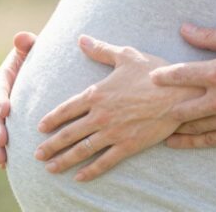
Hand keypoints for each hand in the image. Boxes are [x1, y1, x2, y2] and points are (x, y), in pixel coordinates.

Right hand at [0, 31, 36, 168]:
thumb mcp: (33, 48)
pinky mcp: (6, 125)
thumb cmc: (38, 57)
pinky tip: (5, 165)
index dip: (0, 98)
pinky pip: (0, 139)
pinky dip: (1, 151)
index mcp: (3, 76)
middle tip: (4, 139)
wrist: (42, 73)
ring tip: (3, 156)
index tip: (6, 109)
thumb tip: (21, 37)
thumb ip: (27, 44)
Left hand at [33, 36, 202, 181]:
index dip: (52, 119)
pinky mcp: (128, 145)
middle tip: (36, 155)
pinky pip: (105, 162)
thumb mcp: (126, 56)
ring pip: (82, 150)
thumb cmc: (154, 72)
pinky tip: (79, 178)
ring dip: (63, 160)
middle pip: (68, 133)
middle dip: (50, 145)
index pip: (67, 109)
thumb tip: (82, 39)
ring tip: (50, 168)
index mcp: (97, 93)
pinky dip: (90, 171)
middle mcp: (101, 115)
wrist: (179, 94)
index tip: (40, 128)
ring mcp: (113, 132)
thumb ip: (101, 50)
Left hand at [150, 24, 215, 148]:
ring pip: (193, 126)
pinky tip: (176, 142)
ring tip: (158, 122)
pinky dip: (190, 141)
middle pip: (181, 106)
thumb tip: (184, 28)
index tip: (151, 78)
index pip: (181, 75)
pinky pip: (209, 140)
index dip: (163, 77)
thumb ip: (210, 37)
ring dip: (174, 124)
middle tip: (151, 104)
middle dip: (164, 105)